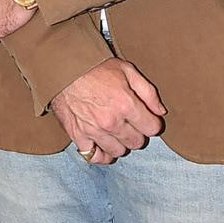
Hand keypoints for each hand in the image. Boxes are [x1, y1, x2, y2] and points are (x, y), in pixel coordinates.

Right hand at [49, 57, 167, 164]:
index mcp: (126, 104)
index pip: (152, 128)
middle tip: (129, 121)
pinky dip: (101, 154)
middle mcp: (111, 121)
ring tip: (116, 131)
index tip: (145, 117)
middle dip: (137, 132)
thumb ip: (148, 92)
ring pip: (119, 151)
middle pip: (137, 142)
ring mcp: (93, 130)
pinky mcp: (77, 135)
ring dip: (120, 143)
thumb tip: (160, 111)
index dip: (151, 122)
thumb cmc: (95, 67)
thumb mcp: (127, 70)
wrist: (63, 67)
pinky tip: (103, 144)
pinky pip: (95, 156)